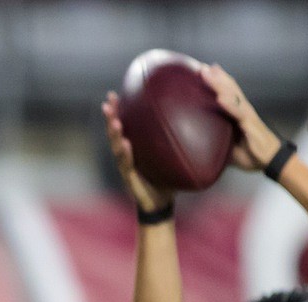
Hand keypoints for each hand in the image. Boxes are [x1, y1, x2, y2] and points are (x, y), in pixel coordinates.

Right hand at [101, 92, 174, 210]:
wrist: (161, 204)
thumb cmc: (167, 178)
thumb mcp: (172, 155)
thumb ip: (178, 139)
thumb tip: (198, 116)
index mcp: (134, 149)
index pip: (125, 125)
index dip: (119, 110)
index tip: (116, 93)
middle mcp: (126, 156)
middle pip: (115, 133)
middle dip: (110, 117)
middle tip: (109, 102)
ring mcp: (126, 168)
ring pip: (116, 148)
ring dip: (114, 133)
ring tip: (115, 120)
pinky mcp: (130, 180)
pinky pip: (127, 165)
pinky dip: (125, 153)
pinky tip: (126, 143)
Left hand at [202, 63, 281, 172]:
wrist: (268, 161)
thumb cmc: (249, 153)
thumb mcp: (227, 146)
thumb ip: (215, 140)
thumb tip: (196, 145)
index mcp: (237, 114)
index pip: (226, 93)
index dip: (216, 82)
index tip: (203, 71)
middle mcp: (243, 110)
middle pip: (229, 89)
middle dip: (216, 77)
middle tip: (201, 67)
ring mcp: (247, 116)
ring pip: (233, 96)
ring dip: (220, 84)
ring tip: (208, 74)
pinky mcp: (251, 125)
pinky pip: (239, 113)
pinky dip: (229, 105)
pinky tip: (220, 98)